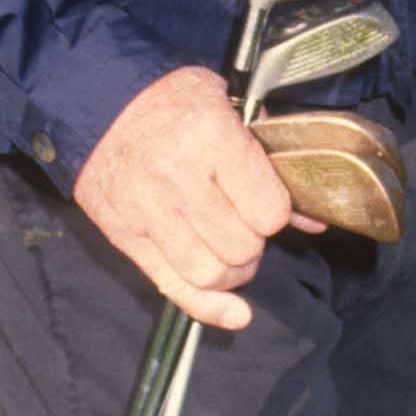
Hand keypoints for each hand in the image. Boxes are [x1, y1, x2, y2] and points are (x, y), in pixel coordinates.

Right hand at [73, 66, 316, 329]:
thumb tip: (314, 221)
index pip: (267, 212)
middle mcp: (176, 176)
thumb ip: (270, 163)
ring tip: (231, 254)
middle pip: (240, 247)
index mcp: (210, 136)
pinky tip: (234, 313)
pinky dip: (207, 307)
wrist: (102, 103)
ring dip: (232, 273)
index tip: (267, 205)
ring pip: (209, 273)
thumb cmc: (175, 101)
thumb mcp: (231, 108)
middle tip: (248, 228)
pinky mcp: (122, 234)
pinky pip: (171, 286)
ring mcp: (145, 209)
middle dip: (254, 244)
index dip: (275, 215)